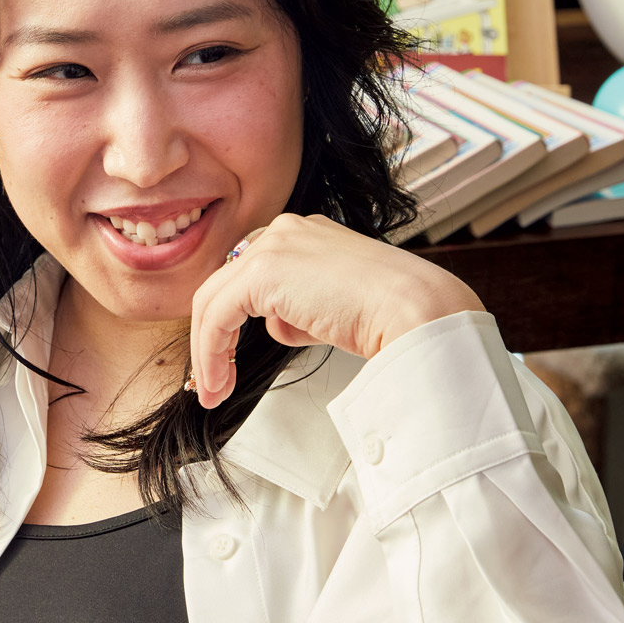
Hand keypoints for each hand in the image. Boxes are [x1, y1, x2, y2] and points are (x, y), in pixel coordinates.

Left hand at [188, 213, 481, 408]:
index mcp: (305, 233)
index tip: (225, 359)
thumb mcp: (335, 305)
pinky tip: (218, 382)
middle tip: (211, 381)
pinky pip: (217, 316)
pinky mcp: (263, 272)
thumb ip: (300, 307)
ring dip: (207, 352)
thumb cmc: (393, 314)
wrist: (416, 311)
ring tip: (213, 391)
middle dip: (211, 337)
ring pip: (213, 300)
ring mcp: (273, 246)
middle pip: (225, 285)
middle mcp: (285, 231)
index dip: (228, 318)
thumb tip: (277, 324)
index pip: (249, 274)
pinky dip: (211, 353)